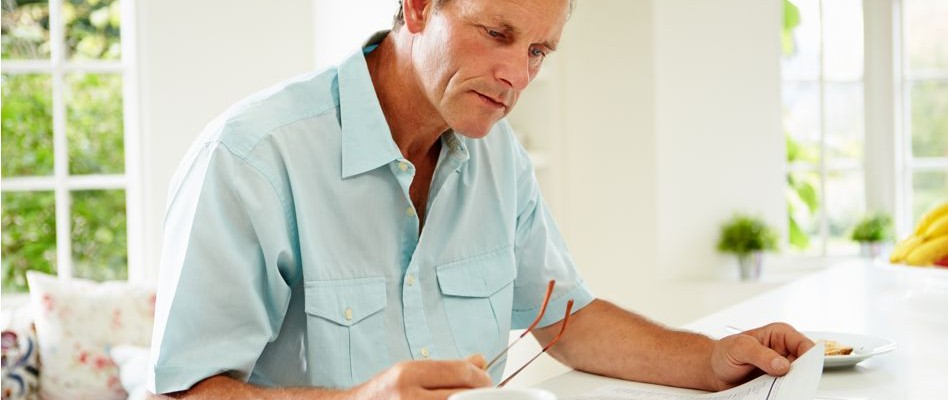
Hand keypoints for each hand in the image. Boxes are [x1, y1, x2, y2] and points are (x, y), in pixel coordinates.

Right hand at [351, 354, 491, 399]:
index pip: (458, 371)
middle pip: (460, 394)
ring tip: (470, 399)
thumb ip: (446, 368)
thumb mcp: (412, 373)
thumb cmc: (387, 392)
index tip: (486, 379)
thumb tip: (480, 361)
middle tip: (485, 393)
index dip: (480, 376)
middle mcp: (407, 396)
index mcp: (408, 374)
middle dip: (478, 393)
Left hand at [708, 322, 814, 390]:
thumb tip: (781, 364)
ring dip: (790, 385)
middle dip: (801, 374)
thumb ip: (760, 354)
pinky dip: (782, 393)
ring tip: (776, 388)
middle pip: (805, 364)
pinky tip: (772, 393)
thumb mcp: (739, 348)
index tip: (804, 369)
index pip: (804, 344)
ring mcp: (781, 368)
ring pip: (797, 379)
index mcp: (780, 335)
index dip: (809, 357)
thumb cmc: (725, 352)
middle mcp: (784, 351)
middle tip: (791, 383)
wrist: (714, 369)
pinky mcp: (776, 382)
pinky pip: (785, 389)